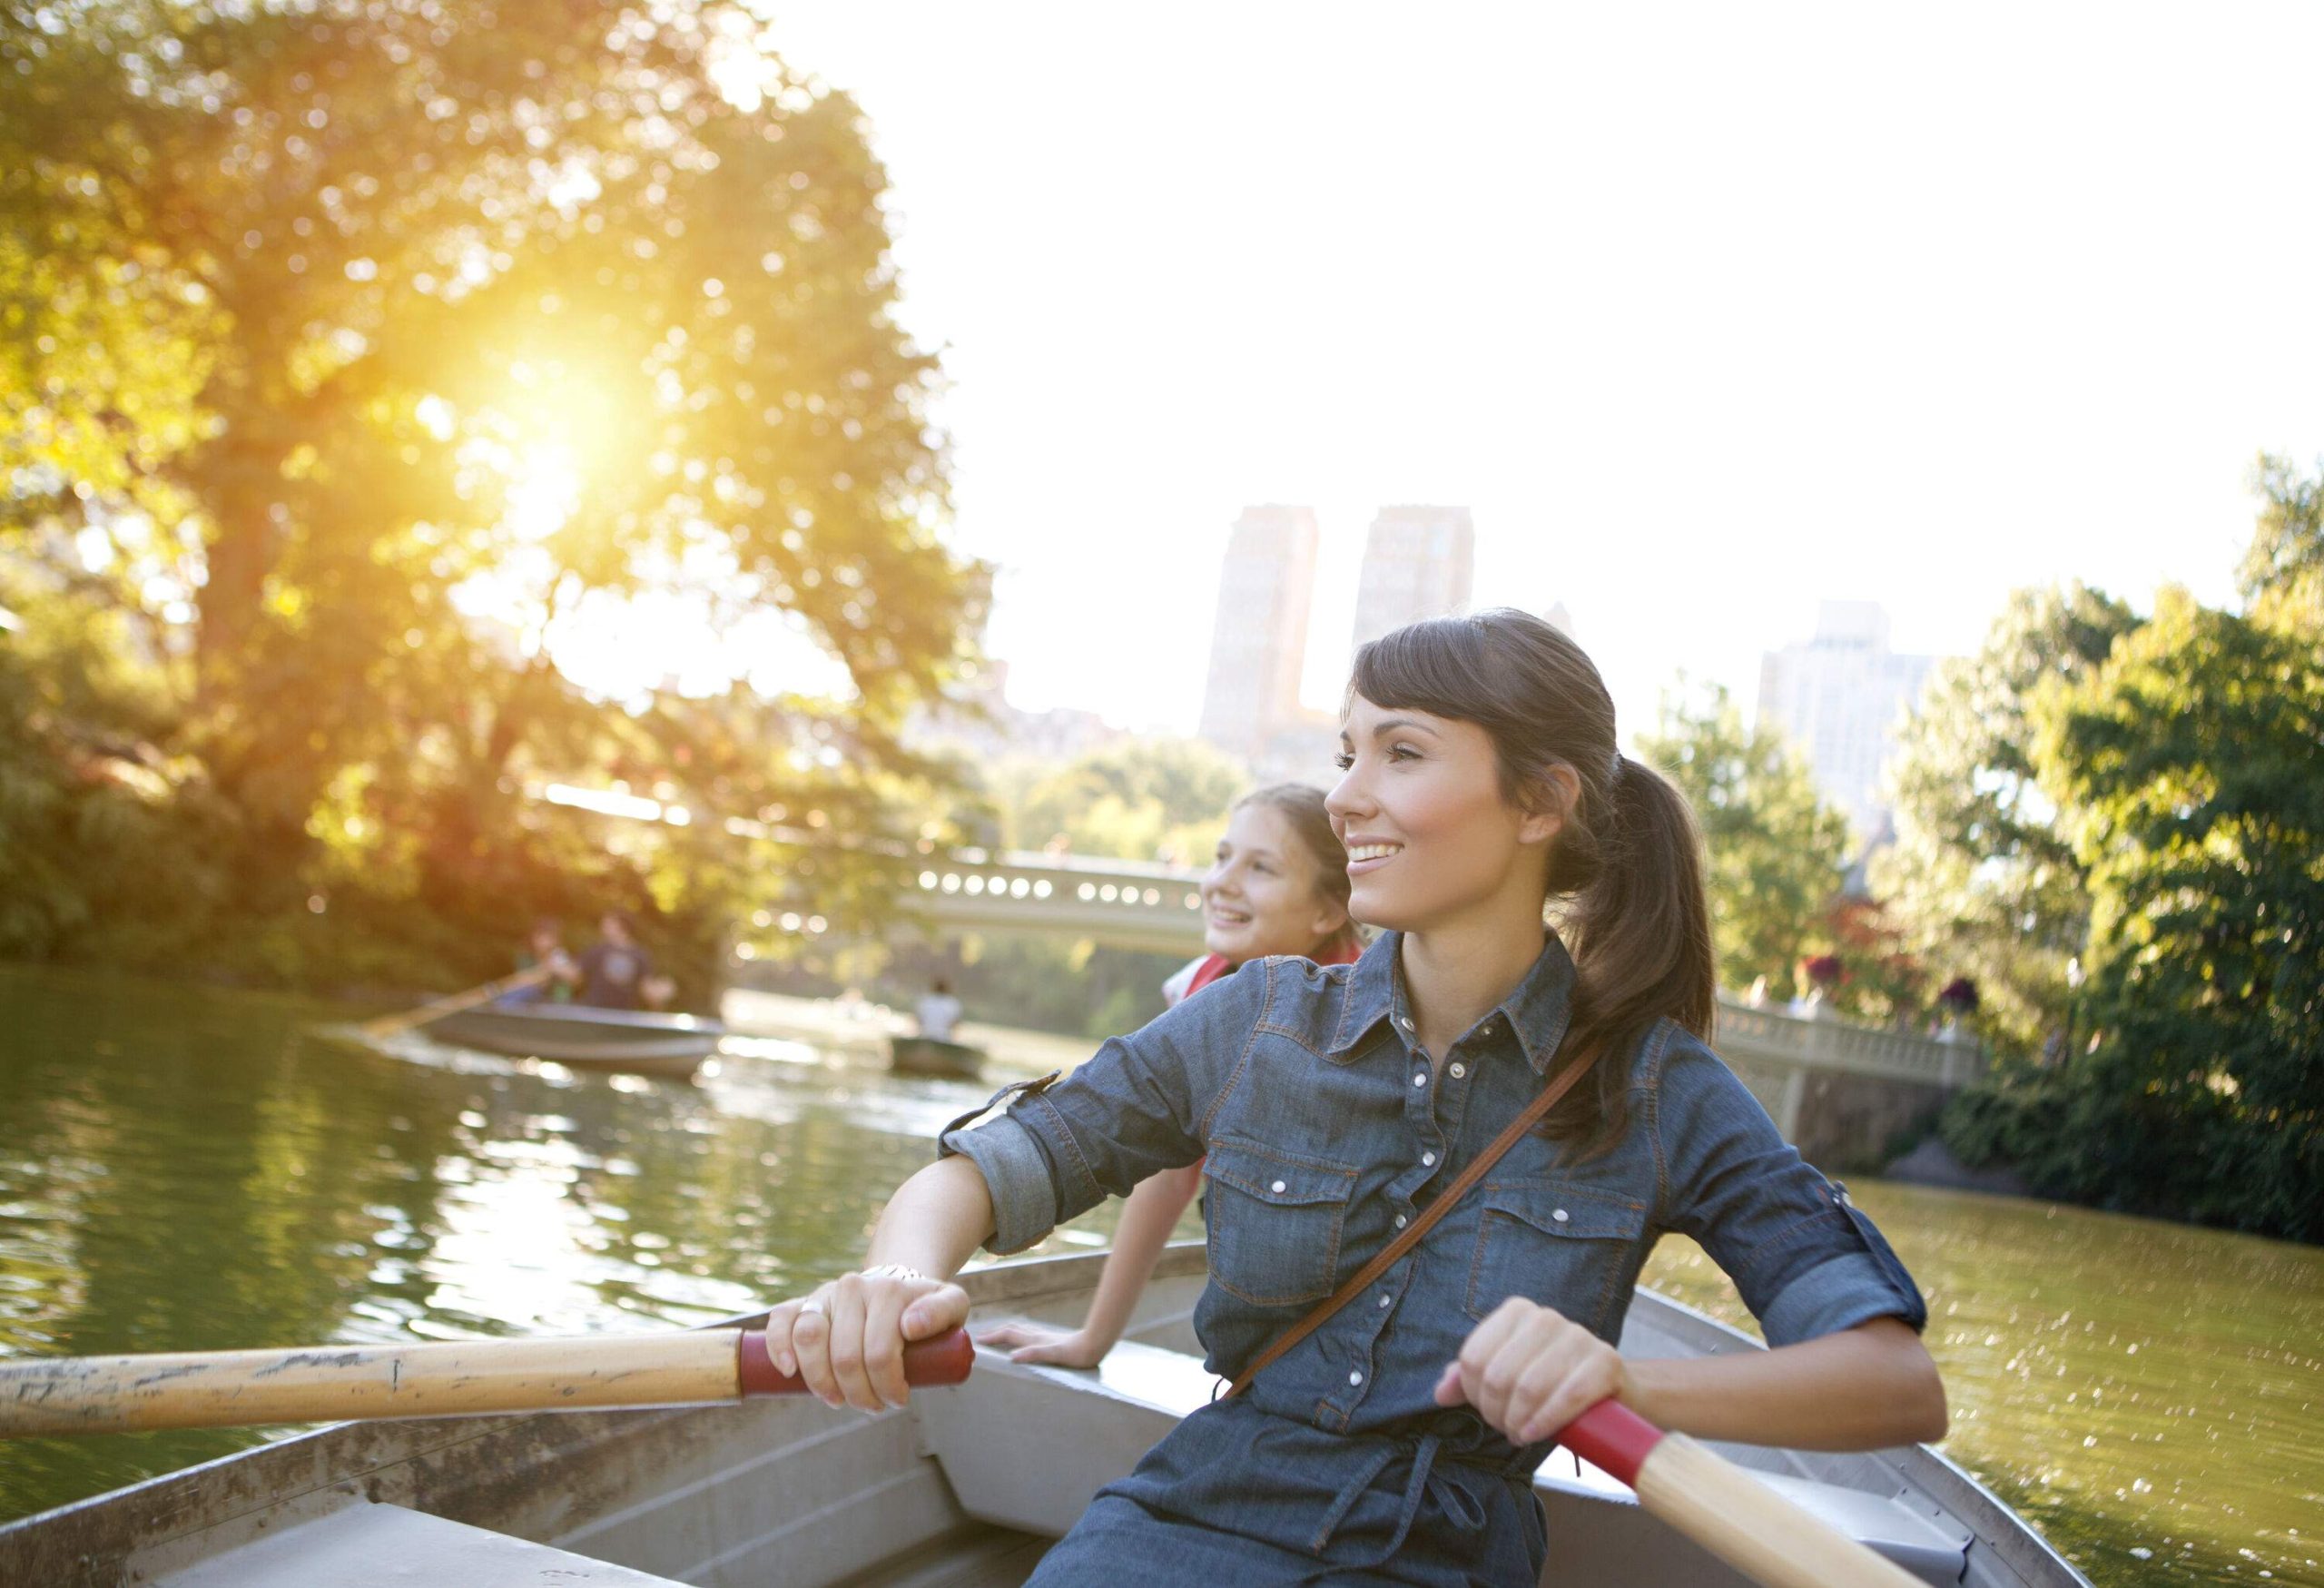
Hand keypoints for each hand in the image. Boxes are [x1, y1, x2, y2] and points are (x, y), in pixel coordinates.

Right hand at [762, 1270, 969, 1412]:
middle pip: (844, 1356)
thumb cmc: (923, 1307)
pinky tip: (788, 1371)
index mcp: (888, 1290)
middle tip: (873, 1406)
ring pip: (809, 1339)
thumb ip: (943, 1311)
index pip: (880, 1354)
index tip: (898, 1400)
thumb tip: (911, 1326)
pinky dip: (778, 1346)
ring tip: (838, 1399)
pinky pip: (781, 1320)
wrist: (895, 1287)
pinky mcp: (802, 1302)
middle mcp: (852, 1287)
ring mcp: (825, 1294)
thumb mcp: (951, 1305)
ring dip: (821, 1382)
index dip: (888, 1387)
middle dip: (858, 1394)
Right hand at [975, 1320, 1109, 1367]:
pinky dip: (1021, 1336)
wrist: (1095, 1344)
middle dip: (996, 1332)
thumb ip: (1034, 1354)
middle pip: (1012, 1330)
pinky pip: (1031, 1335)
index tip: (978, 1339)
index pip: (1008, 1335)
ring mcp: (1045, 1337)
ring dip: (1008, 1332)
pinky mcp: (1053, 1341)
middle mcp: (1038, 1336)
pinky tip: (1027, 1341)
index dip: (992, 1337)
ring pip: (1021, 1331)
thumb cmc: (1076, 1353)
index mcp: (1034, 1340)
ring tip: (1000, 1336)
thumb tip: (1012, 1356)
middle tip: (984, 1337)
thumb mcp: (1054, 1355)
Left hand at [1433, 1298, 1631, 1445]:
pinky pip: (1568, 1396)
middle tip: (1507, 1427)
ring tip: (1521, 1434)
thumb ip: (1470, 1378)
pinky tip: (1536, 1435)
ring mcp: (1578, 1336)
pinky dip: (1547, 1422)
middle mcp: (1545, 1317)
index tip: (1486, 1410)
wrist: (1611, 1392)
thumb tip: (1441, 1392)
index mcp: (1516, 1313)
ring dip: (1519, 1422)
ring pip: (1529, 1388)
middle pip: (1498, 1375)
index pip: (1474, 1358)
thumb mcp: (1507, 1376)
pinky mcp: (1606, 1361)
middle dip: (1496, 1413)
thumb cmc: (1551, 1384)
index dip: (1473, 1394)